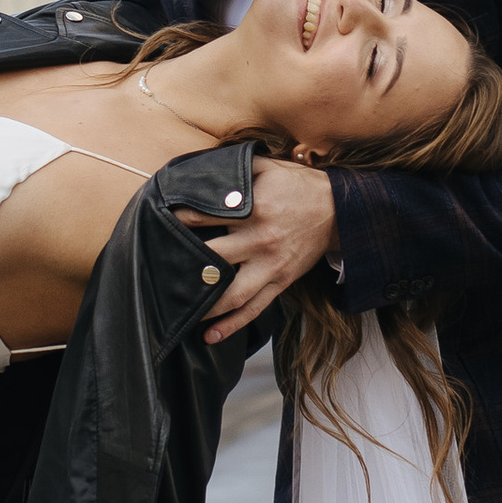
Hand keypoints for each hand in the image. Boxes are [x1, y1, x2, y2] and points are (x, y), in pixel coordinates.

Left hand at [179, 154, 335, 346]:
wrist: (339, 211)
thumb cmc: (299, 186)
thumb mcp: (268, 167)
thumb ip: (236, 168)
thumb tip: (203, 169)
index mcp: (254, 210)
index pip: (206, 217)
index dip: (181, 219)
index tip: (163, 221)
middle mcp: (260, 241)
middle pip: (214, 260)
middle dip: (186, 266)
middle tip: (162, 271)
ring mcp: (271, 266)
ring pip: (233, 294)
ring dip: (206, 307)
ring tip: (182, 313)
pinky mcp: (281, 282)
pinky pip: (255, 308)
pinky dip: (232, 325)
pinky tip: (211, 335)